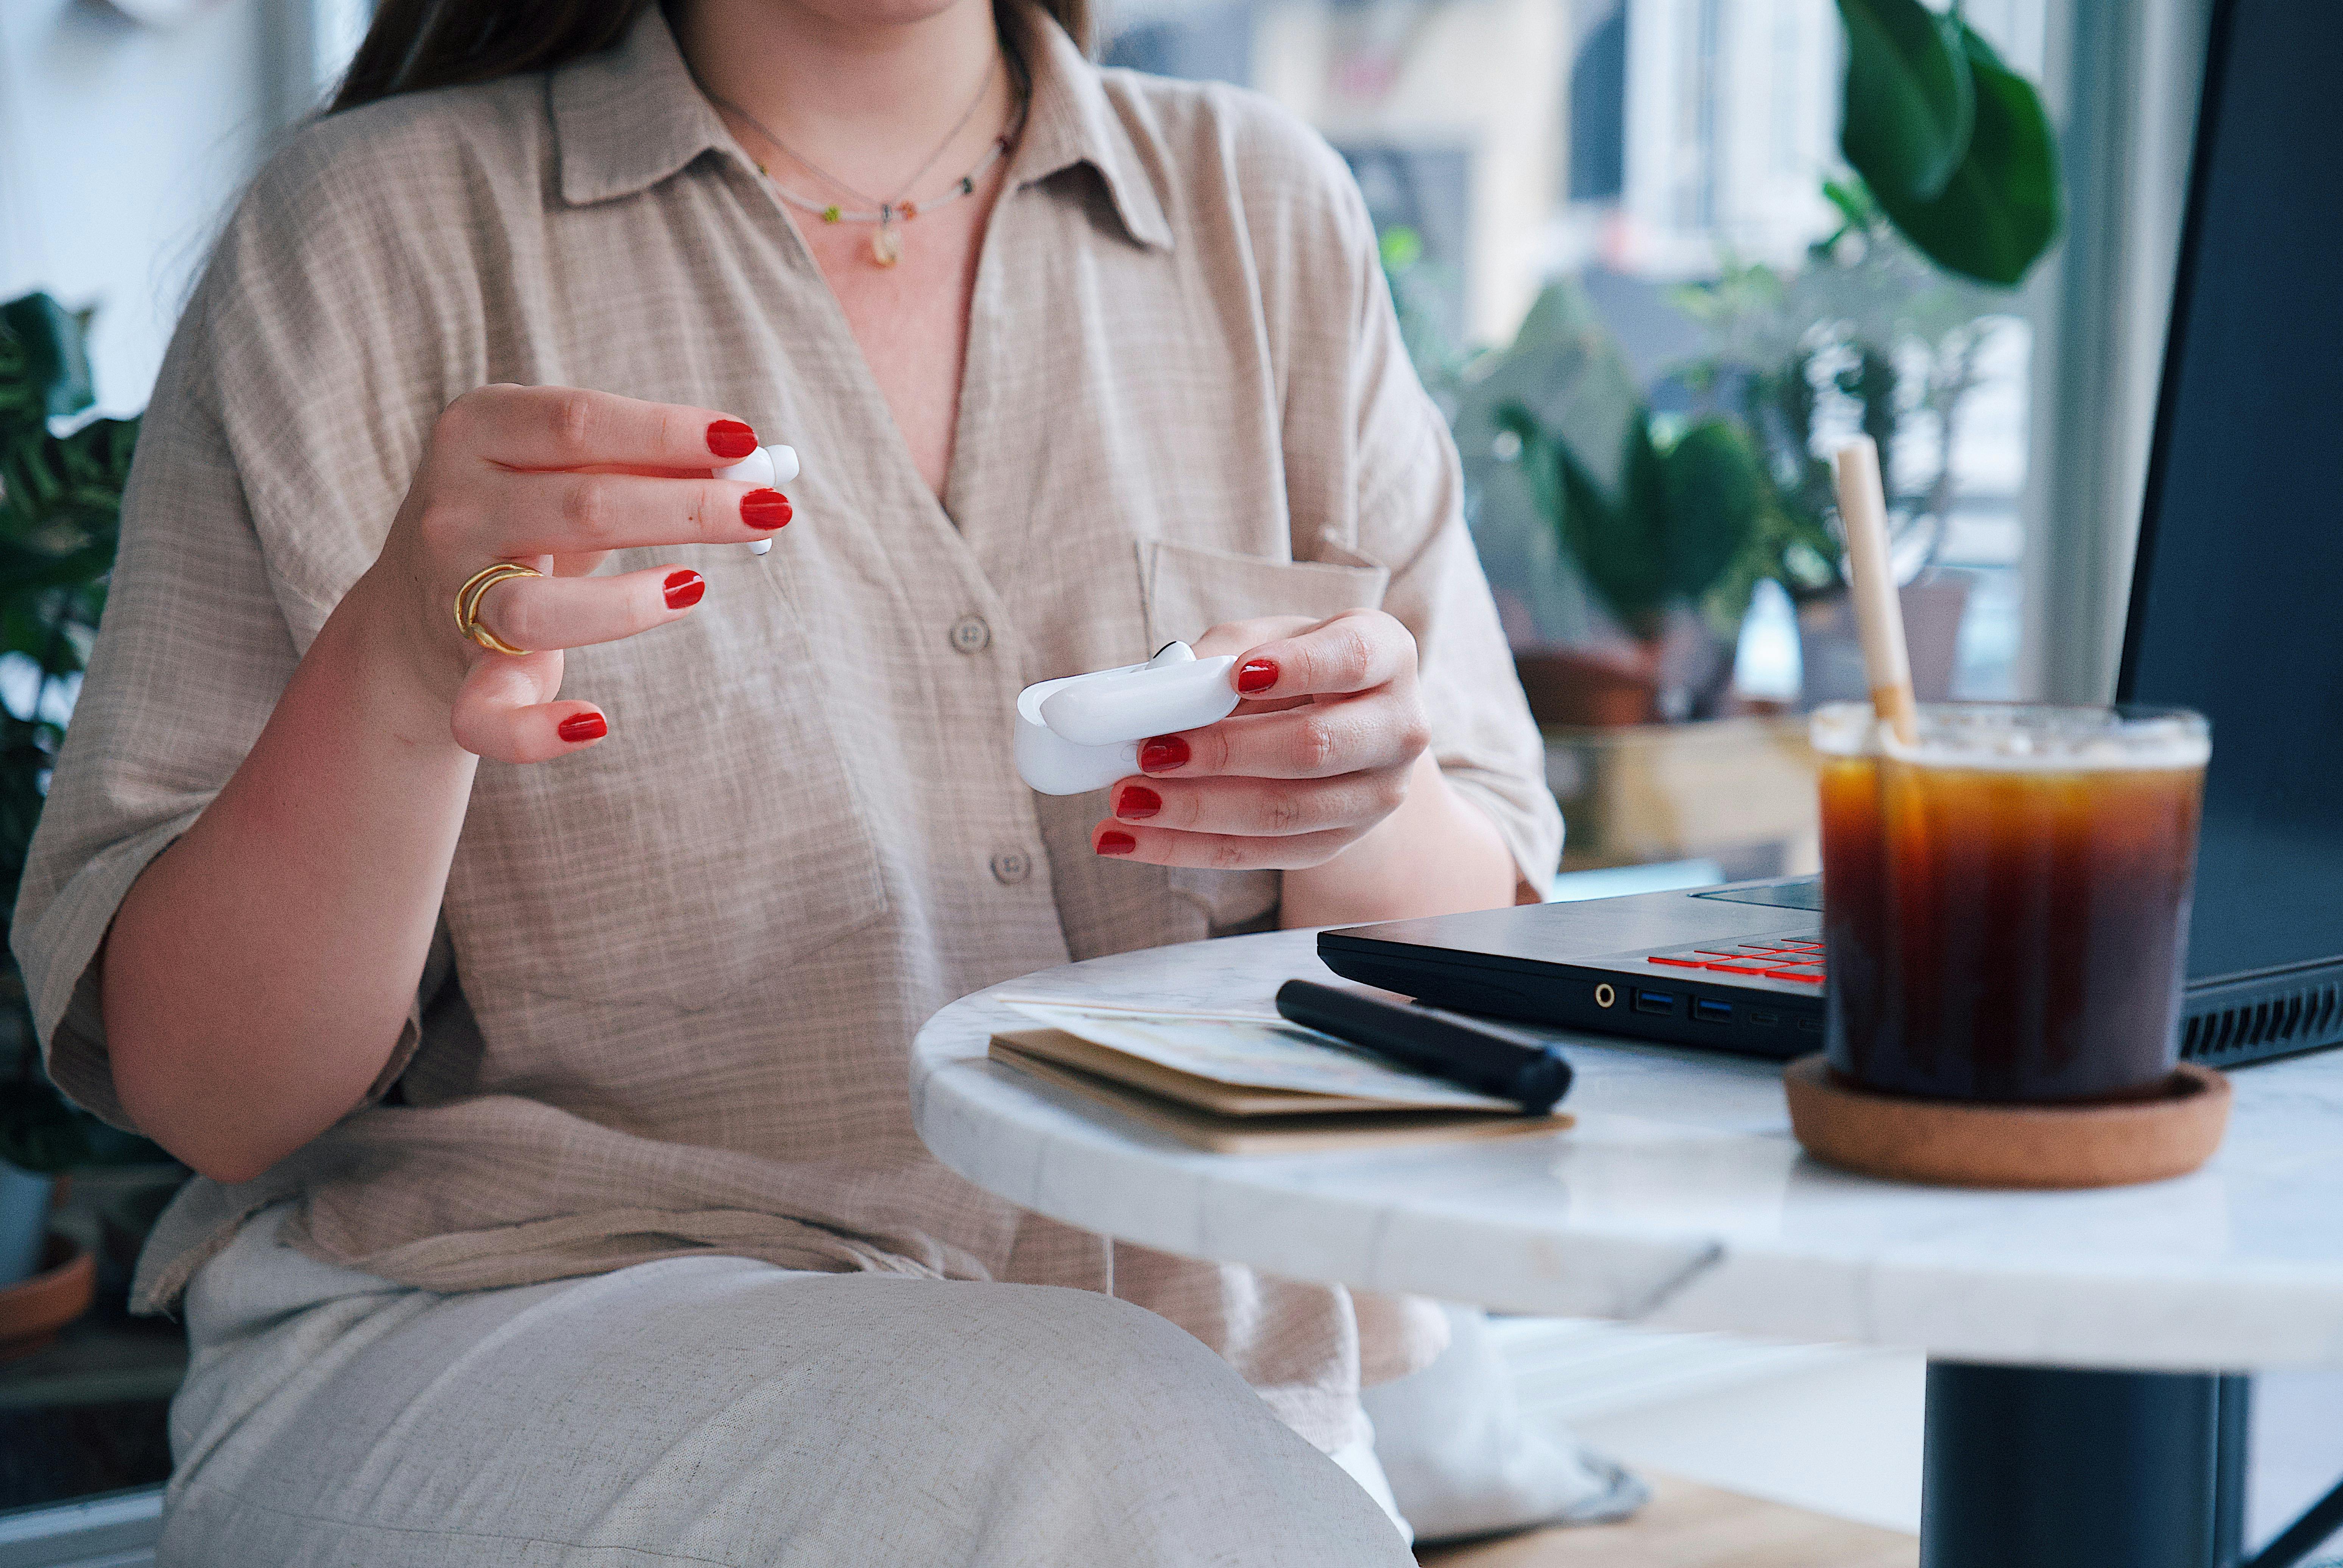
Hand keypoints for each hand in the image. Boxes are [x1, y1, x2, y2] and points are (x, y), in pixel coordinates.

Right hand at [347, 384, 791, 762]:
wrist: (417, 609)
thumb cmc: (525, 518)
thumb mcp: (565, 468)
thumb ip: (643, 459)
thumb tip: (749, 463)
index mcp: (479, 430)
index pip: (579, 422)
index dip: (665, 431)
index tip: (744, 442)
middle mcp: (453, 508)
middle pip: (580, 507)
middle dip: (687, 508)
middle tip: (769, 510)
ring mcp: (450, 592)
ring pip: (536, 608)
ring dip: (628, 604)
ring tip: (695, 589)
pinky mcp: (458, 672)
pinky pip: (486, 714)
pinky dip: (536, 730)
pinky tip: (595, 722)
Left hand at [1091, 610, 1431, 868]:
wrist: (1343, 724)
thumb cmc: (1296, 667)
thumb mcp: (1268, 637)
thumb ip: (1221, 653)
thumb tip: (1160, 685)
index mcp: (1388, 655)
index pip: (1351, 660)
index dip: (1298, 668)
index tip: (1239, 675)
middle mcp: (1397, 728)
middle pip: (1313, 747)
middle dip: (1223, 753)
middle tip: (1150, 751)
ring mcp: (1375, 796)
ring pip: (1283, 812)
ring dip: (1194, 810)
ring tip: (1126, 799)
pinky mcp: (1336, 843)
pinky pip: (1257, 853)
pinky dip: (1184, 848)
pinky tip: (1128, 837)